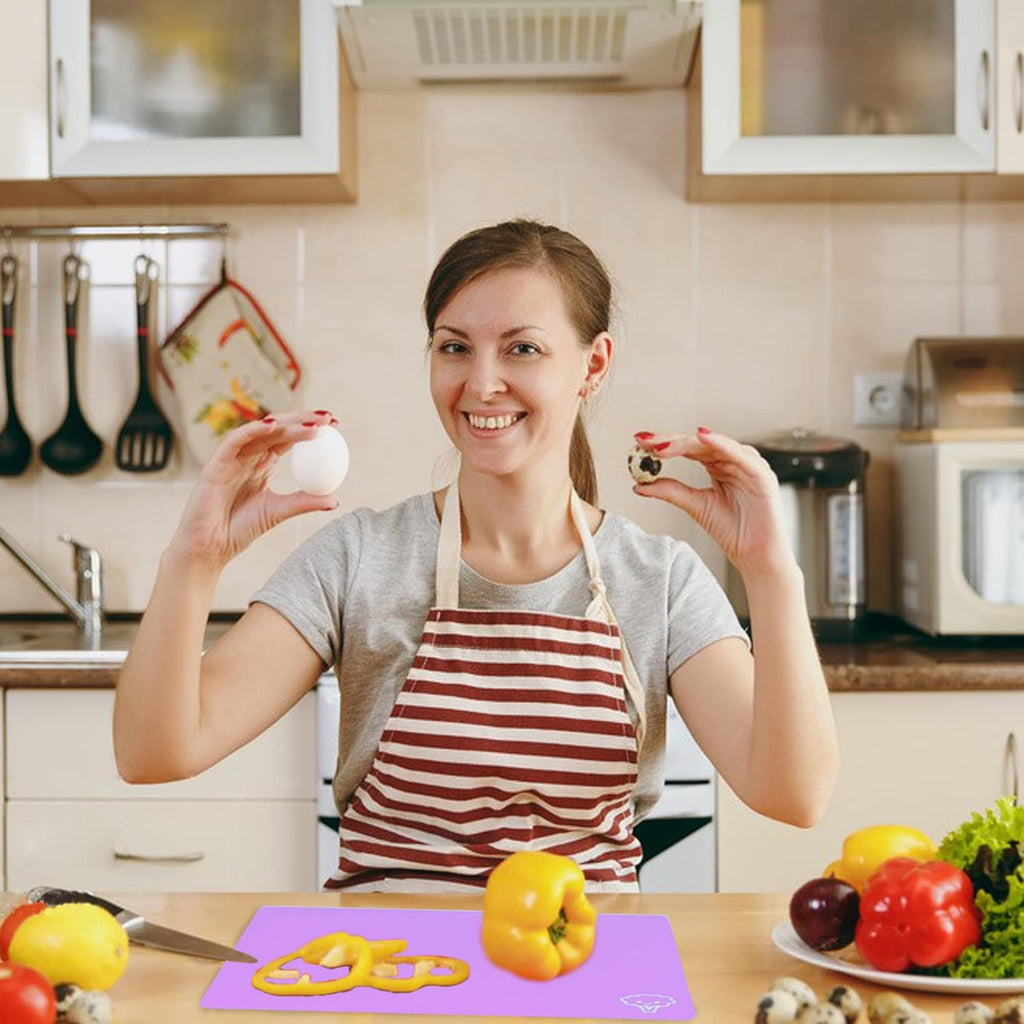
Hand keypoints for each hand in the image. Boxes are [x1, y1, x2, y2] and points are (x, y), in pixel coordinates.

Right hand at [168, 410, 339, 568]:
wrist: (210, 547)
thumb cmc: (240, 529)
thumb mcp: (279, 512)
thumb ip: (304, 502)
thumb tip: (336, 500)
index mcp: (263, 464)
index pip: (289, 439)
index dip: (310, 429)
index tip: (336, 425)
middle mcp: (248, 456)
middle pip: (278, 429)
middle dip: (303, 418)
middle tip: (328, 418)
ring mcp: (232, 458)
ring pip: (260, 431)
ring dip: (286, 424)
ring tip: (311, 423)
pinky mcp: (215, 464)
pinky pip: (234, 441)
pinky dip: (252, 431)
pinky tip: (273, 426)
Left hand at [632, 429, 797, 579]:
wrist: (756, 557)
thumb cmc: (733, 532)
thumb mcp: (695, 506)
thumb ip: (671, 492)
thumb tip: (639, 485)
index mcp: (717, 466)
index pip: (687, 448)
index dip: (663, 444)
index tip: (639, 442)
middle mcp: (733, 461)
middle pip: (698, 443)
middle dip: (669, 440)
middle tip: (644, 440)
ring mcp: (748, 465)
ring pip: (714, 445)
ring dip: (686, 443)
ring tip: (662, 445)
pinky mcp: (761, 474)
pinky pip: (738, 454)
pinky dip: (720, 443)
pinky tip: (701, 437)